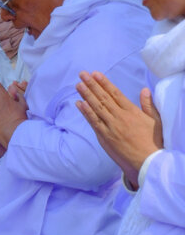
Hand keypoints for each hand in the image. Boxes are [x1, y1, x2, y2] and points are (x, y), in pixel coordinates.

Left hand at [76, 72, 162, 188]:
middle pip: (103, 98)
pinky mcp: (105, 137)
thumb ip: (148, 105)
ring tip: (78, 85)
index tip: (95, 74)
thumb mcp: (156, 121)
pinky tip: (79, 103)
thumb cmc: (154, 141)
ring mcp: (111, 127)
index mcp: (132, 111)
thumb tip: (144, 90)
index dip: (104, 83)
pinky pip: (94, 122)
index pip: (115, 93)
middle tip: (82, 74)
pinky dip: (86, 112)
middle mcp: (120, 117)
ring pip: (96, 108)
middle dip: (92, 85)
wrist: (148, 160)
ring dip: (86, 95)